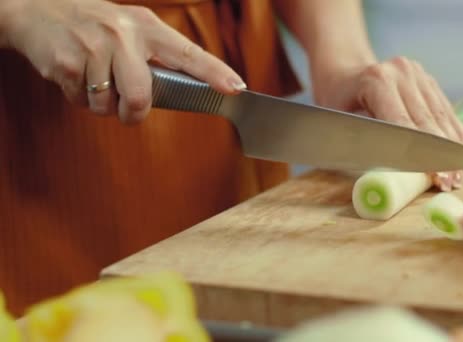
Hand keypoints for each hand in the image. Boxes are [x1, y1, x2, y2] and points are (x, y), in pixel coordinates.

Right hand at [1, 0, 245, 122]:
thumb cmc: (95, 26)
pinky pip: (81, 101)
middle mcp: (123, 35)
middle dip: (133, 114)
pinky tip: (76, 74)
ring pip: (107, 106)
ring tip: (95, 79)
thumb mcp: (131, 29)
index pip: (189, 53)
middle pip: (141, 97)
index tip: (236, 88)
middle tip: (127, 110)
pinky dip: (78, 97)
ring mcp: (93, 48)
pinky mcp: (66, 62)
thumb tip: (185, 92)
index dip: (214, 72)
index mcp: (147, 27)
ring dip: (101, 104)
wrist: (38, 10)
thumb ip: (155, 56)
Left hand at [311, 56, 462, 190]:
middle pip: (428, 121)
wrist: (344, 72)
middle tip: (448, 184)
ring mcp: (418, 74)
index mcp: (377, 80)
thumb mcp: (339, 124)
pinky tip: (459, 159)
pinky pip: (447, 112)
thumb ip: (364, 145)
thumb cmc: (336, 104)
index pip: (404, 123)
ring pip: (442, 117)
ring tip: (456, 177)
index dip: (420, 153)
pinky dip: (454, 136)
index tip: (434, 177)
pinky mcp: (429, 81)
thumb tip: (389, 176)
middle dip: (440, 156)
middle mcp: (402, 72)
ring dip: (452, 150)